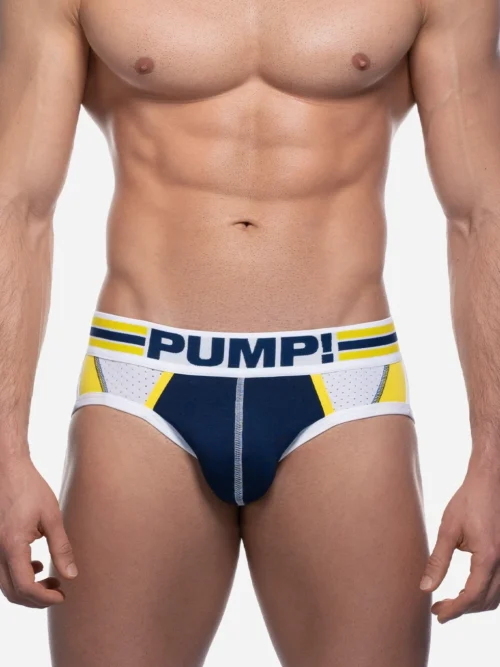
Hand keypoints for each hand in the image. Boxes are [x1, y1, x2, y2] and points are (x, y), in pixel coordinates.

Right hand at [0, 455, 77, 607]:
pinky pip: (2, 571)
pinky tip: (37, 564)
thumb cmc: (30, 488)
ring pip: (6, 584)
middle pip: (13, 592)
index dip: (44, 598)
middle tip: (59, 592)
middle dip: (37, 599)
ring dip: (28, 588)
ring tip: (52, 579)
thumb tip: (72, 575)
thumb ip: (61, 547)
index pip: (25, 587)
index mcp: (12, 546)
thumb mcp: (52, 516)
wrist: (7, 470)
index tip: (62, 596)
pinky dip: (19, 575)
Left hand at [420, 462, 499, 622]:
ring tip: (450, 601)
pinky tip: (467, 590)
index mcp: (488, 557)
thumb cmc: (468, 501)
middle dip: (462, 610)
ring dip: (474, 604)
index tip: (438, 614)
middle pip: (485, 601)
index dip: (454, 610)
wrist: (490, 482)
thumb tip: (425, 587)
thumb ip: (438, 560)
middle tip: (439, 609)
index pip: (471, 597)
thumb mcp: (448, 529)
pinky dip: (485, 594)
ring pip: (496, 597)